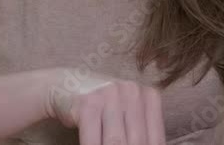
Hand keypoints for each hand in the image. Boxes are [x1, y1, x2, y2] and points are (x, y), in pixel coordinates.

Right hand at [42, 68, 166, 144]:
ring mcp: (110, 94)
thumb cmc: (103, 107)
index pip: (155, 139)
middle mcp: (132, 91)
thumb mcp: (127, 116)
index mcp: (149, 96)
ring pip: (115, 142)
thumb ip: (139, 135)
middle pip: (136, 142)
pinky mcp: (88, 102)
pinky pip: (92, 139)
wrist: (68, 85)